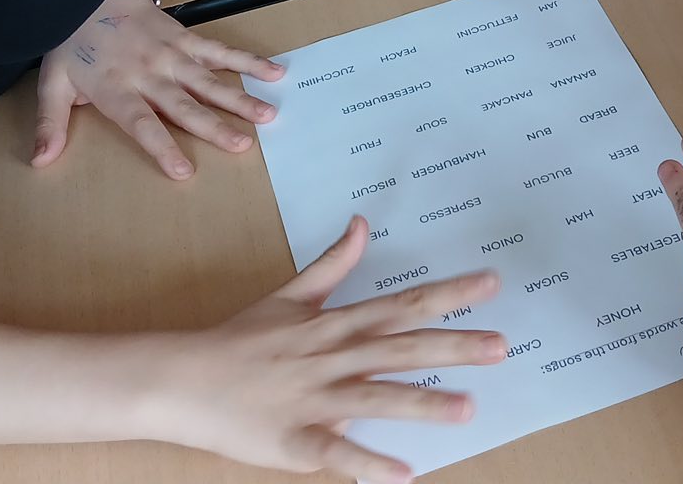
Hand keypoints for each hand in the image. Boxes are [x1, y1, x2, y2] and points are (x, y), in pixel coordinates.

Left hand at [34, 0, 285, 177]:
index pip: (143, 124)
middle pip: (185, 105)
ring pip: (208, 80)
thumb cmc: (72, 43)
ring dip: (239, 98)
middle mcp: (148, 74)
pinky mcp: (185, 37)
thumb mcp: (52, 84)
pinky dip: (246, 60)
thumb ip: (51, 123)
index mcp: (117, 90)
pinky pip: (219, 50)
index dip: (163, 147)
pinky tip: (272, 71)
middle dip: (214, 127)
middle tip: (242, 145)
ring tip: (267, 114)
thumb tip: (41, 160)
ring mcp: (170, 54)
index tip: (183, 170)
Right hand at [154, 217, 506, 483]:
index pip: (401, 304)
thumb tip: (362, 223)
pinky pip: (335, 454)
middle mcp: (331, 358)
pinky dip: (367, 464)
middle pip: (399, 349)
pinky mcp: (294, 440)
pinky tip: (403, 474)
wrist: (182, 379)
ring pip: (374, 399)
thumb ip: (332, 265)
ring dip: (422, 405)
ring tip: (468, 409)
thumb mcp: (290, 297)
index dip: (448, 293)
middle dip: (451, 347)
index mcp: (334, 325)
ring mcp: (313, 400)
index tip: (491, 283)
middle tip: (500, 345)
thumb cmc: (240, 340)